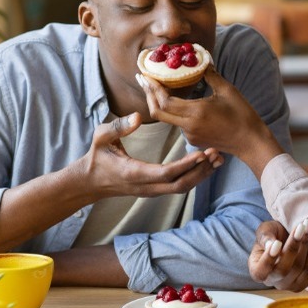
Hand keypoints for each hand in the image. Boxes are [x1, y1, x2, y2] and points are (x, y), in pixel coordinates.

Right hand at [79, 112, 222, 198]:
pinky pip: (178, 185)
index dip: (186, 165)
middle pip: (180, 184)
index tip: (201, 153)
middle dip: (200, 171)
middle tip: (216, 154)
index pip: (166, 173)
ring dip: (201, 175)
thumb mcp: (101, 137)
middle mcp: (147, 187)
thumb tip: (138, 116)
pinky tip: (205, 164)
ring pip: (182, 187)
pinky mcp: (155, 189)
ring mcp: (151, 191)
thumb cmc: (96, 157)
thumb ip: (118, 127)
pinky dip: (194, 176)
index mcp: (134, 173)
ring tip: (217, 159)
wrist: (90, 182)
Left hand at [136, 68, 282, 173]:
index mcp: (195, 113)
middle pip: (158, 113)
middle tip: (143, 79)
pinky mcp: (193, 139)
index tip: (146, 75)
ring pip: (166, 118)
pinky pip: (177, 123)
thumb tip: (201, 60)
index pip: (164, 102)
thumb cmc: (242, 115)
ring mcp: (189, 135)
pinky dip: (172, 110)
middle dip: (148, 95)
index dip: (153, 88)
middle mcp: (188, 126)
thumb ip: (210, 74)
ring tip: (156, 85)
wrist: (250, 142)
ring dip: (159, 102)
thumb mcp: (227, 90)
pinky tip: (174, 99)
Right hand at [248, 219, 307, 291]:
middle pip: (283, 270)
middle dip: (293, 246)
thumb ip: (265, 236)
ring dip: (306, 246)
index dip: (269, 259)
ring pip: (299, 268)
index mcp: (257, 271)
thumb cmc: (271, 234)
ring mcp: (288, 285)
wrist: (285, 238)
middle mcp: (271, 282)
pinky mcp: (303, 283)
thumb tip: (270, 245)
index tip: (277, 242)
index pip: (260, 272)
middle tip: (300, 227)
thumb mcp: (264, 231)